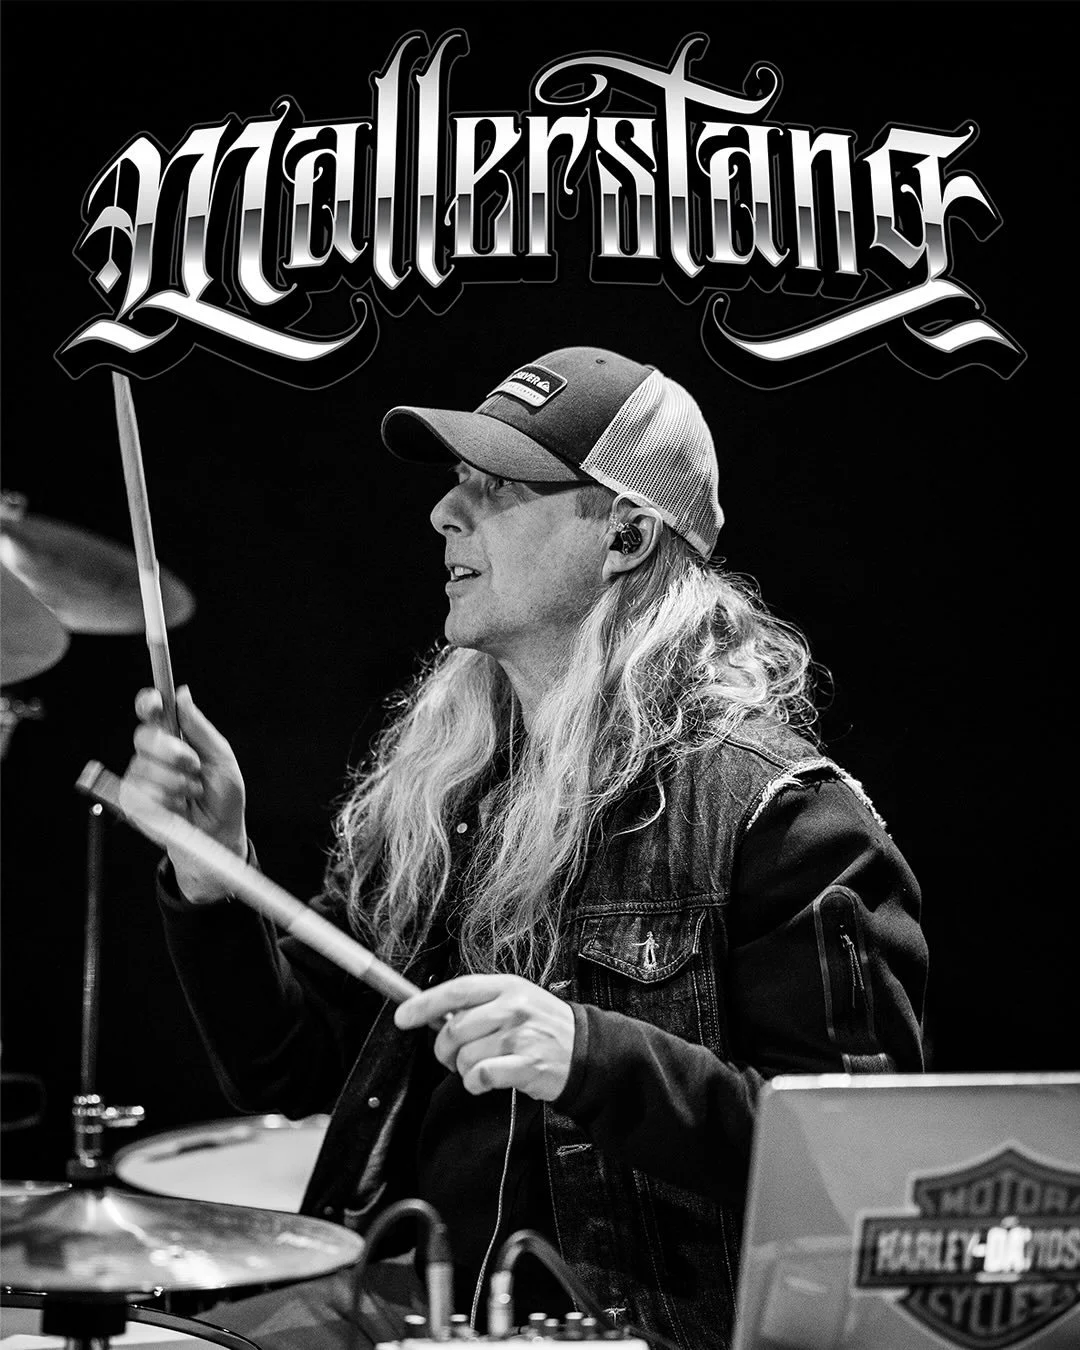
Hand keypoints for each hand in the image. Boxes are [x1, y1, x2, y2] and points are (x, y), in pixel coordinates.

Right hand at [122, 685, 247, 903]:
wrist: (218, 834)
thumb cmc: (223, 796)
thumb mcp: (221, 758)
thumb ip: (199, 728)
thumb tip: (183, 695)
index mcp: (174, 737)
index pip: (151, 711)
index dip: (148, 703)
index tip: (154, 703)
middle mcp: (154, 754)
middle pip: (145, 738)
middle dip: (172, 752)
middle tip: (194, 766)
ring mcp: (141, 777)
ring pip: (145, 768)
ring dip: (176, 783)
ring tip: (192, 793)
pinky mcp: (133, 802)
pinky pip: (142, 794)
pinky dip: (167, 801)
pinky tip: (179, 807)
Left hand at [394, 974, 575, 1100]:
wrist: (586, 1049)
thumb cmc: (542, 1025)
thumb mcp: (516, 1000)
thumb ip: (479, 1004)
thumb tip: (433, 1014)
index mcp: (507, 986)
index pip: (457, 990)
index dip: (424, 1004)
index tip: (402, 1017)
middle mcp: (513, 1007)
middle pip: (454, 1028)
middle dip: (443, 1050)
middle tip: (452, 1057)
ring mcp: (521, 1036)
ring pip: (465, 1056)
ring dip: (462, 1070)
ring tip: (478, 1069)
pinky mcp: (526, 1065)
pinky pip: (480, 1077)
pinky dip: (475, 1084)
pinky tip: (486, 1081)